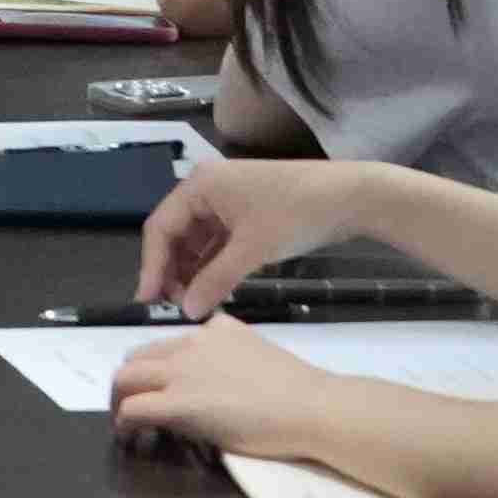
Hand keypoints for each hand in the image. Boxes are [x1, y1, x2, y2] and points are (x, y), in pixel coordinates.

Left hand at [103, 314, 346, 465]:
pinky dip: (123, 422)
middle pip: (138, 356)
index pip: (168, 343)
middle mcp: (191, 343)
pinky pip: (134, 408)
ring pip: (126, 378)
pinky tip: (128, 436)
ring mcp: (181, 371)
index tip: (161, 388)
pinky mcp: (178, 402)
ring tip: (125, 422)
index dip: (157, 368)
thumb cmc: (298, 389)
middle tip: (134, 404)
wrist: (310, 406)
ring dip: (119, 399)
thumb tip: (219, 377)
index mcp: (214, 329)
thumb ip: (231, 356)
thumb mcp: (258, 353)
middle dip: (130, 381)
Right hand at [137, 153, 360, 315]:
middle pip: (176, 234)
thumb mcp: (252, 250)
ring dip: (193, 271)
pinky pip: (217, 242)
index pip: (160, 228)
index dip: (151, 266)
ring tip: (195, 302)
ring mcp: (228, 201)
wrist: (351, 198)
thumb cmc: (296, 213)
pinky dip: (212, 265)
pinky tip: (214, 288)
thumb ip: (214, 281)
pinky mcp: (247, 214)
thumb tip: (187, 312)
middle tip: (176, 306)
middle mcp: (208, 189)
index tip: (146, 301)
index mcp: (200, 185)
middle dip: (172, 270)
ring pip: (197, 241)